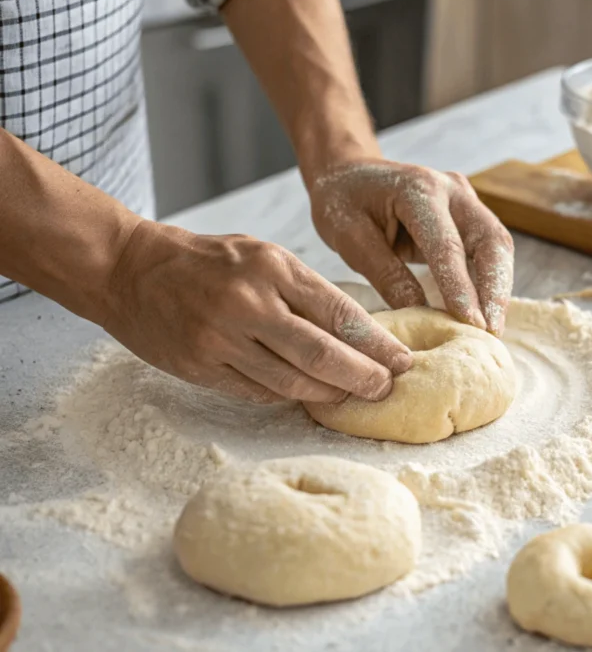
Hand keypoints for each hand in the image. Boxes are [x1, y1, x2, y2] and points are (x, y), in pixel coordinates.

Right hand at [102, 221, 412, 403]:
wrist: (128, 269)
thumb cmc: (207, 261)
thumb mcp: (261, 255)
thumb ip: (303, 290)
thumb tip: (355, 330)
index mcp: (272, 267)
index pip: (339, 313)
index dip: (376, 344)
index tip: (402, 361)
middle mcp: (249, 303)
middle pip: (321, 355)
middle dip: (362, 377)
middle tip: (385, 388)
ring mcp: (221, 339)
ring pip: (291, 382)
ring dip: (328, 395)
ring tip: (352, 396)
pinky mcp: (201, 367)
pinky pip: (257, 392)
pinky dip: (287, 397)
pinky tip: (308, 397)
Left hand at [307, 159, 514, 334]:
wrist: (348, 172)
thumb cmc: (343, 202)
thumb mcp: (351, 238)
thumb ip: (386, 274)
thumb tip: (421, 315)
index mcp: (419, 190)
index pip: (447, 245)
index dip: (461, 288)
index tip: (472, 325)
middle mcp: (452, 190)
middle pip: (491, 240)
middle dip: (496, 290)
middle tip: (493, 332)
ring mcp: (465, 200)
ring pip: (498, 245)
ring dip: (498, 289)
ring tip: (493, 330)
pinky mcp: (469, 215)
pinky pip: (488, 249)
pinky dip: (490, 281)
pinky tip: (486, 313)